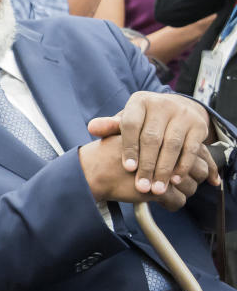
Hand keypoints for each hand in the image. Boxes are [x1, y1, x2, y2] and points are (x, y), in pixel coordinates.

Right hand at [79, 135, 213, 210]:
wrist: (92, 169)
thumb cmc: (112, 154)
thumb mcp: (136, 137)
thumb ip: (163, 144)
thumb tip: (190, 157)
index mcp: (167, 136)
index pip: (197, 151)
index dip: (200, 164)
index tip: (193, 173)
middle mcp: (169, 152)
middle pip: (199, 169)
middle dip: (192, 178)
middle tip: (177, 182)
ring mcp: (164, 171)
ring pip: (190, 187)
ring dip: (182, 192)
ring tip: (167, 191)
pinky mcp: (157, 189)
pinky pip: (178, 202)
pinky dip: (172, 204)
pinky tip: (161, 201)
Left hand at [86, 91, 218, 195]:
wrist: (177, 108)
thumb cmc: (144, 120)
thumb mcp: (126, 120)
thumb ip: (109, 127)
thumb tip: (92, 128)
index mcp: (139, 102)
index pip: (131, 125)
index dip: (129, 147)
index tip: (128, 168)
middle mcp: (162, 104)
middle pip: (152, 138)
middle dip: (147, 165)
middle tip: (142, 186)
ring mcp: (182, 114)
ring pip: (172, 145)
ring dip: (164, 169)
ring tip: (157, 188)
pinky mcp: (199, 125)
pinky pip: (191, 148)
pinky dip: (183, 165)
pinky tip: (175, 180)